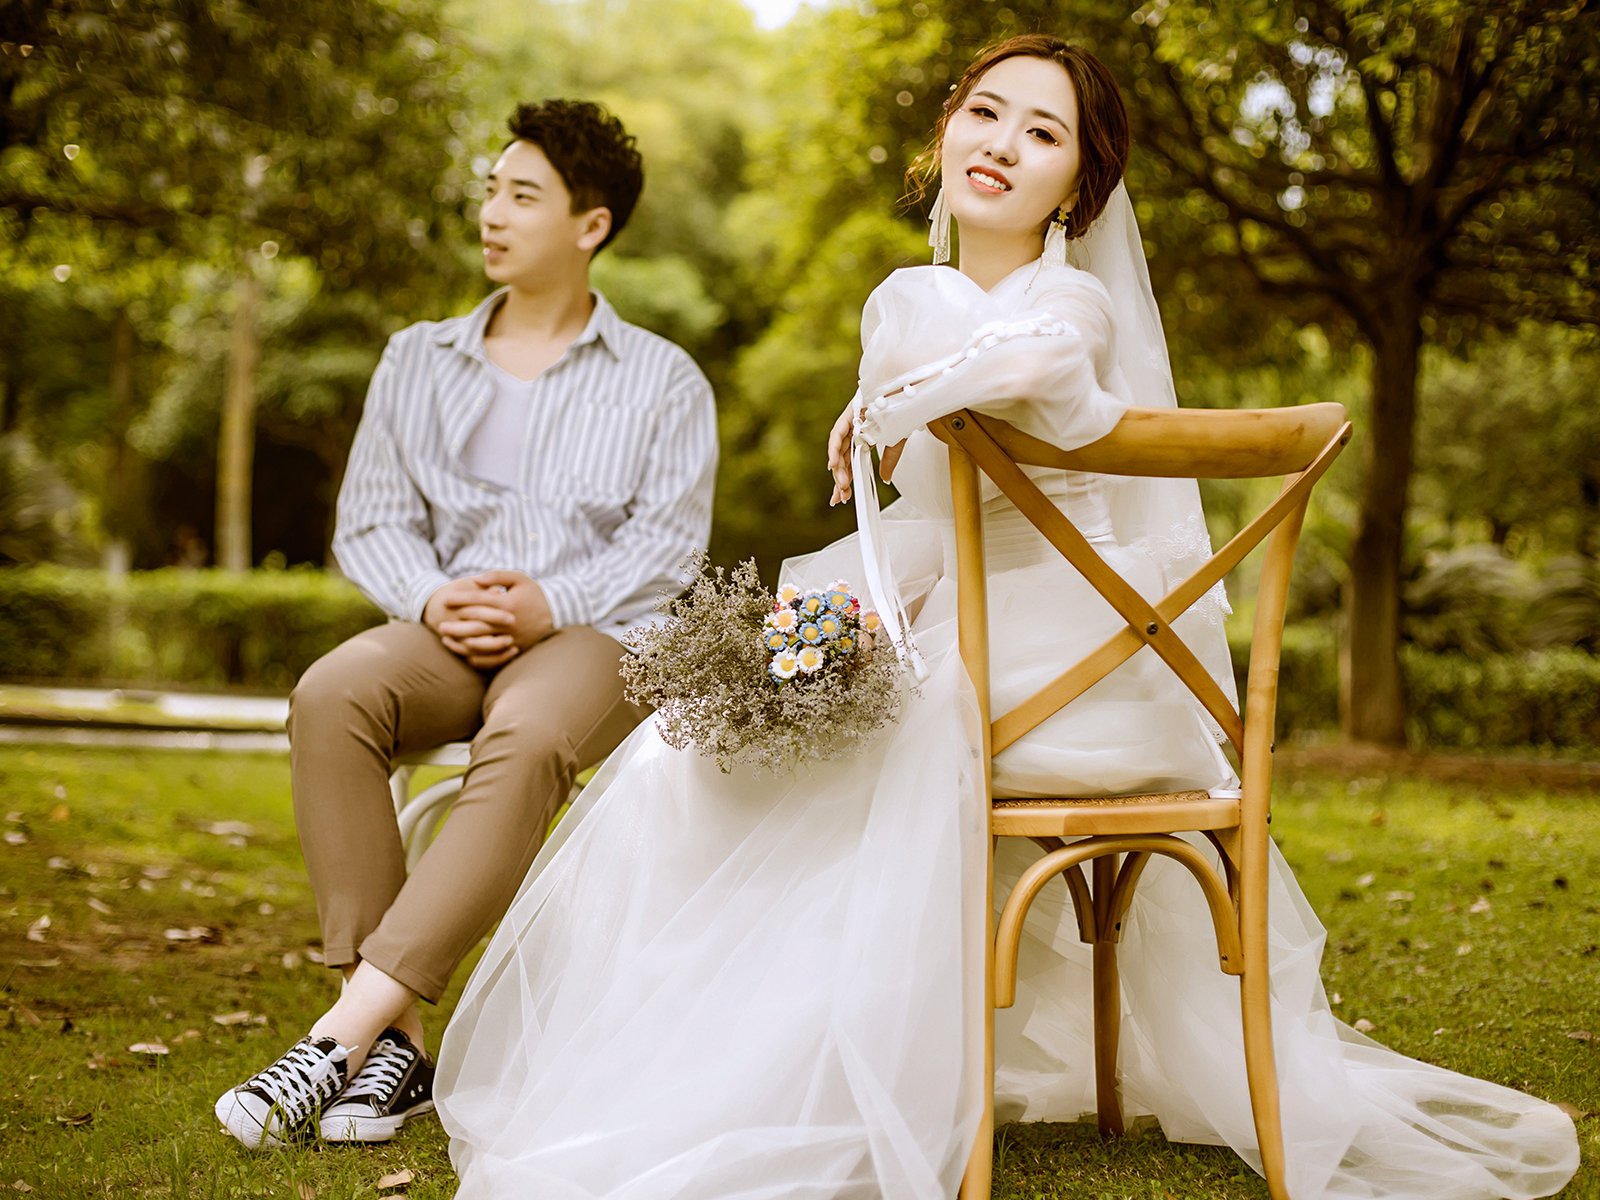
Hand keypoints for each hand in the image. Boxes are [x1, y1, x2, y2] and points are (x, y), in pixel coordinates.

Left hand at [424, 573, 552, 668]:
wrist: (557, 615)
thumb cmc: (535, 594)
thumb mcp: (520, 579)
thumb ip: (497, 576)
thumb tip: (476, 579)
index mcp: (507, 604)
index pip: (478, 601)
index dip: (460, 600)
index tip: (445, 600)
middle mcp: (507, 623)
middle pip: (475, 625)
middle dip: (455, 625)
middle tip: (439, 625)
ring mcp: (511, 638)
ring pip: (481, 643)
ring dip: (461, 642)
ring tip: (446, 639)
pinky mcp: (514, 649)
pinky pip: (492, 657)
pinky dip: (476, 657)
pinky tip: (463, 653)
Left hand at [827, 403, 904, 505]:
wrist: (908, 391)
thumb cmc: (903, 411)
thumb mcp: (896, 442)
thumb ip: (888, 461)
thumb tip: (885, 479)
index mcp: (864, 436)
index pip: (851, 462)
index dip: (846, 479)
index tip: (842, 496)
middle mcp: (855, 430)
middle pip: (842, 458)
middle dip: (841, 479)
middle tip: (840, 496)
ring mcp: (851, 422)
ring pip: (838, 449)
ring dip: (839, 468)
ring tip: (841, 485)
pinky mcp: (849, 414)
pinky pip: (838, 433)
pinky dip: (834, 448)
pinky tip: (833, 464)